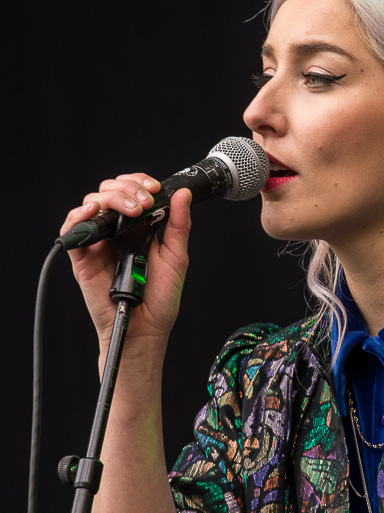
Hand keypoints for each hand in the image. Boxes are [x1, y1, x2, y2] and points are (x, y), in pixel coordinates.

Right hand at [60, 174, 191, 354]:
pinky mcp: (82, 257)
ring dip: (111, 197)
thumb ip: (179, 225)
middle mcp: (116, 232)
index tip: (153, 188)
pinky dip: (80, 215)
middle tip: (143, 203)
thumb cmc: (160, 300)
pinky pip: (72, 229)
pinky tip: (95, 211)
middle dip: (127, 188)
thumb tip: (182, 194)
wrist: (144, 330)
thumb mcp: (177, 258)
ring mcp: (98, 243)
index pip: (131, 192)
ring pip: (92, 203)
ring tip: (131, 210)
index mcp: (137, 229)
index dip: (139, 182)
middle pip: (109, 191)